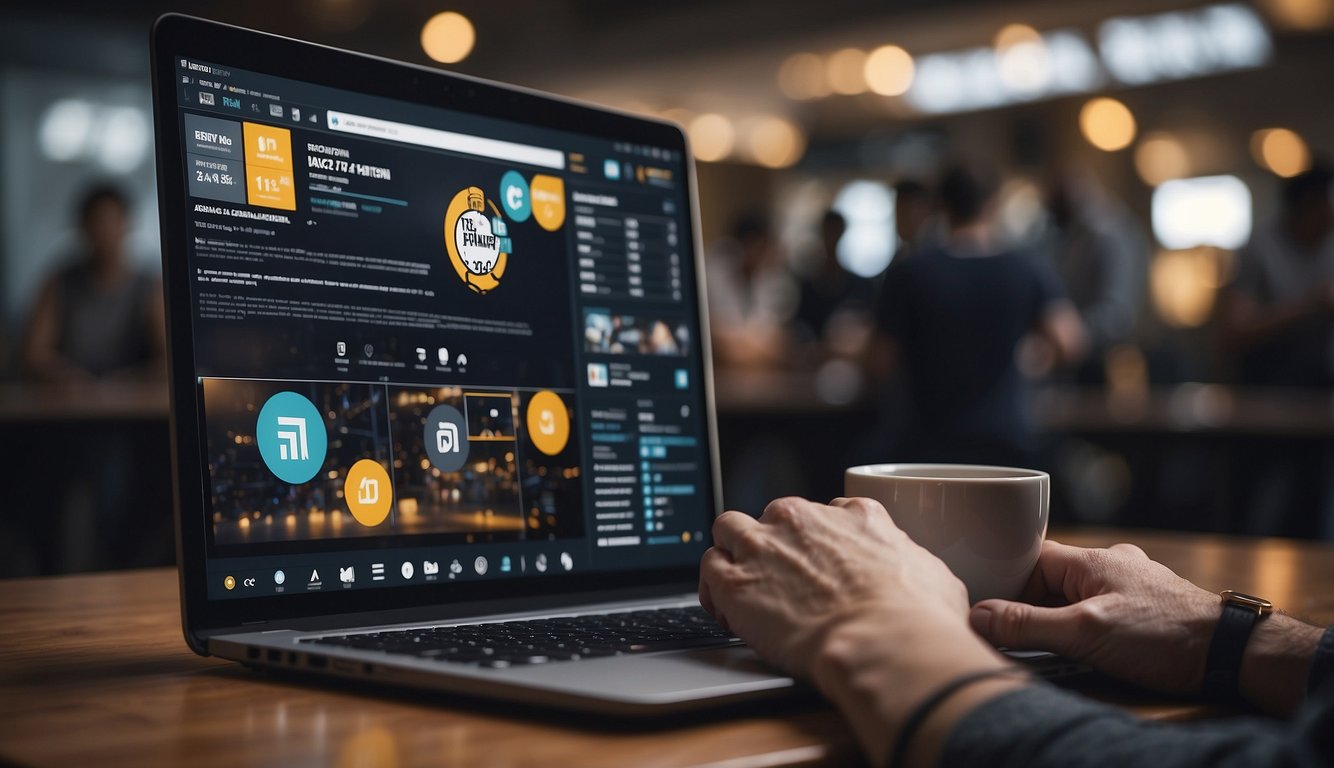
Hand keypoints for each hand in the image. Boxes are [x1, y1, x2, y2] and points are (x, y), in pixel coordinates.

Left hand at [699, 496, 969, 677]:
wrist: (882, 643)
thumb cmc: (917, 619)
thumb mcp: (933, 575)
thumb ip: (912, 564)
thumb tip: (918, 578)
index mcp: (855, 514)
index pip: (825, 513)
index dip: (818, 541)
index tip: (818, 565)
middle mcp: (803, 519)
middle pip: (775, 517)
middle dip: (776, 545)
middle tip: (782, 583)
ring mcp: (764, 545)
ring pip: (730, 528)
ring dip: (733, 553)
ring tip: (741, 586)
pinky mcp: (734, 580)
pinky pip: (708, 567)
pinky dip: (712, 586)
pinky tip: (724, 610)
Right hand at [969, 540, 1219, 694]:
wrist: (1231, 652)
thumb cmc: (1163, 634)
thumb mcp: (1085, 632)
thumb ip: (1028, 624)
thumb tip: (978, 615)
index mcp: (1092, 559)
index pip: (1031, 559)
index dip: (1007, 584)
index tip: (993, 612)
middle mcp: (1112, 566)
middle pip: (1051, 581)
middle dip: (1033, 610)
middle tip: (1020, 639)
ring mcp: (1132, 587)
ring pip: (1076, 600)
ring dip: (1061, 623)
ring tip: (1056, 650)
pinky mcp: (1147, 610)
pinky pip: (1101, 613)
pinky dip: (1087, 631)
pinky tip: (1089, 652)